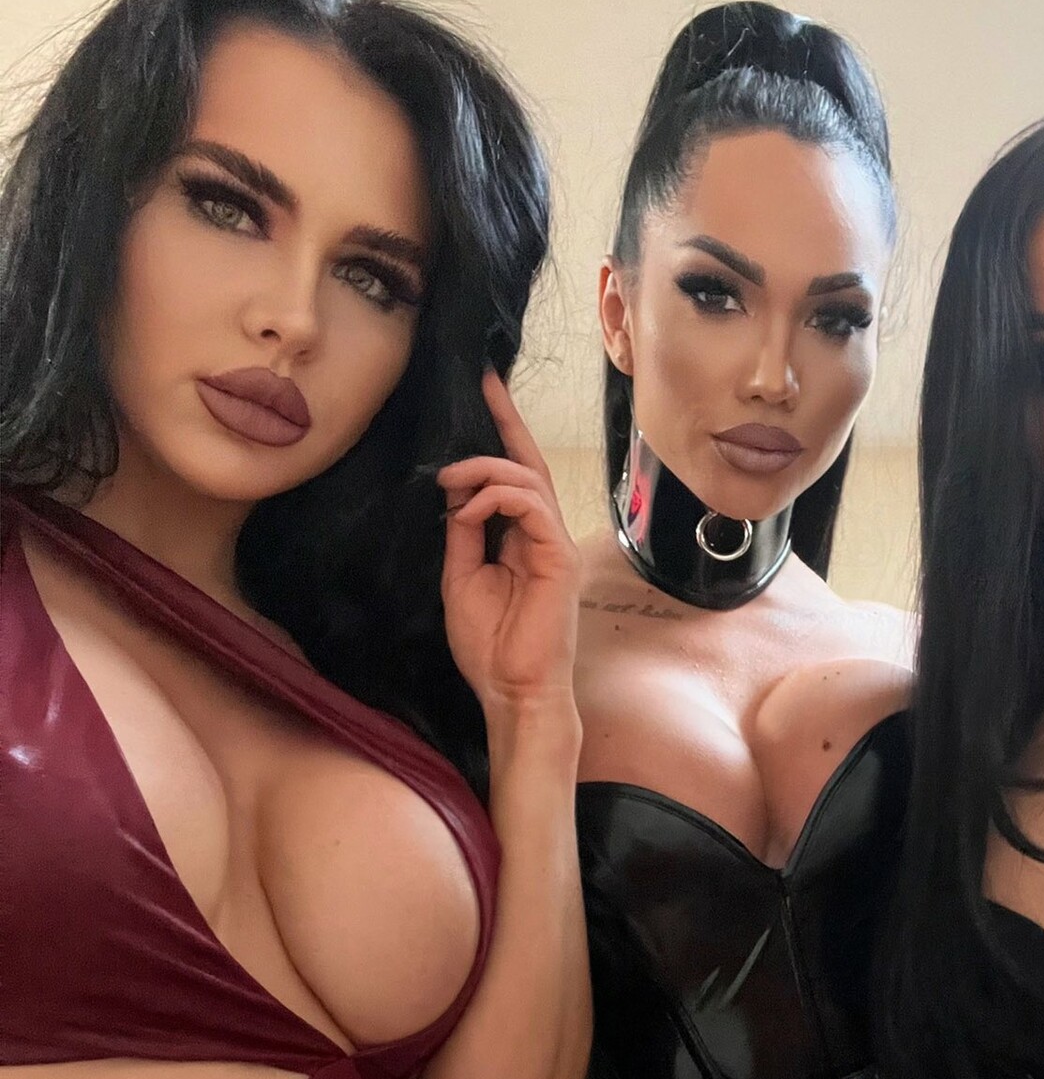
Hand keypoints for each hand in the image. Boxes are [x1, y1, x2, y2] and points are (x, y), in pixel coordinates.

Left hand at [437, 369, 580, 712]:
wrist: (513, 690)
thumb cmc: (490, 647)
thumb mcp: (460, 578)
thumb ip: (462, 534)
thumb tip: (456, 494)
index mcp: (520, 540)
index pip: (513, 477)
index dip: (501, 433)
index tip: (484, 389)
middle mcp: (542, 536)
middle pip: (528, 465)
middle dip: (506, 422)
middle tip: (481, 388)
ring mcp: (554, 545)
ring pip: (528, 480)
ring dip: (485, 470)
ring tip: (451, 480)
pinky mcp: (558, 557)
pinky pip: (531, 507)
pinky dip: (498, 498)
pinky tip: (471, 510)